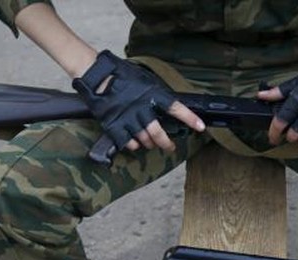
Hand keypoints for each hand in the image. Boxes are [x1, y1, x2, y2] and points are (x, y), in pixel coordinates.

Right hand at [72, 50, 203, 152]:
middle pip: (158, 133)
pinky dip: (134, 145)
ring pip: (145, 140)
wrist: (96, 75)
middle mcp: (141, 108)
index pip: (175, 108)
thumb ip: (155, 93)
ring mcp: (128, 118)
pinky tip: (135, 143)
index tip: (201, 127)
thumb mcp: (144, 79)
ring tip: (152, 144)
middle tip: (170, 147)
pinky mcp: (114, 125)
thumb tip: (167, 105)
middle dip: (167, 144)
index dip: (189, 118)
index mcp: (151, 94)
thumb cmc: (121, 74)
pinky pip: (128, 143)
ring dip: (150, 144)